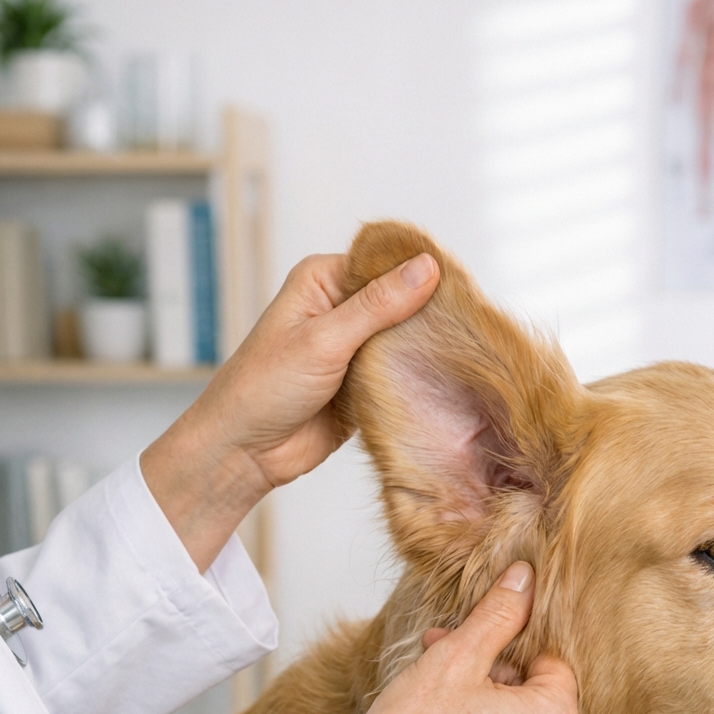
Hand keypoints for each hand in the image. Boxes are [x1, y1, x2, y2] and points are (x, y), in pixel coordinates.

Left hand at [141, 251, 438, 571]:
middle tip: (468, 323)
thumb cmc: (264, 388)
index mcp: (323, 280)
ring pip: (404, 337)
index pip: (384, 262)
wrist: (245, 452)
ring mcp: (353, 347)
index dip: (421, 271)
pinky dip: (416, 376)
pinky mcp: (364, 384)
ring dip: (424, 347)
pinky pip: (400, 372)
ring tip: (463, 351)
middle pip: (401, 299)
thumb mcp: (324, 340)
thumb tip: (427, 267)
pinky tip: (443, 378)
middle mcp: (340, 308)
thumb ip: (378, 306)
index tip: (461, 286)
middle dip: (428, 312)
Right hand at [304, 562, 578, 713]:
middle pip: (532, 698)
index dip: (502, 649)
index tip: (462, 651)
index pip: (548, 662)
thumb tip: (526, 577)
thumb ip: (499, 614)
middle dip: (489, 676)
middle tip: (440, 666)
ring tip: (434, 704)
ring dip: (482, 711)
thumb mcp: (455, 657)